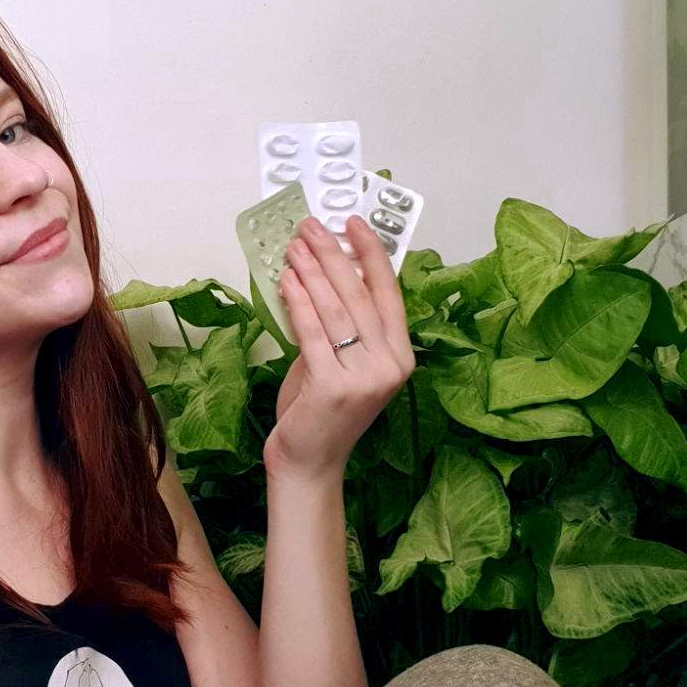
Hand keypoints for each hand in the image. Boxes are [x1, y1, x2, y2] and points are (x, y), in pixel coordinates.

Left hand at [262, 214, 414, 481]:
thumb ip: (340, 327)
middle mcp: (390, 365)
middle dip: (333, 254)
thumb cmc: (322, 413)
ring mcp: (364, 377)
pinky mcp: (333, 386)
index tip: (353, 223)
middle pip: (359, 295)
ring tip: (294, 246)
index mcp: (400, 357)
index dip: (371, 254)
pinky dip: (297, 301)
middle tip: (311, 227)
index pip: (388, 294)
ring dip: (311, 271)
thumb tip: (321, 275)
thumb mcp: (340, 363)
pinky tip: (286, 280)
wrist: (311, 463)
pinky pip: (312, 332)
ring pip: (335, 309)